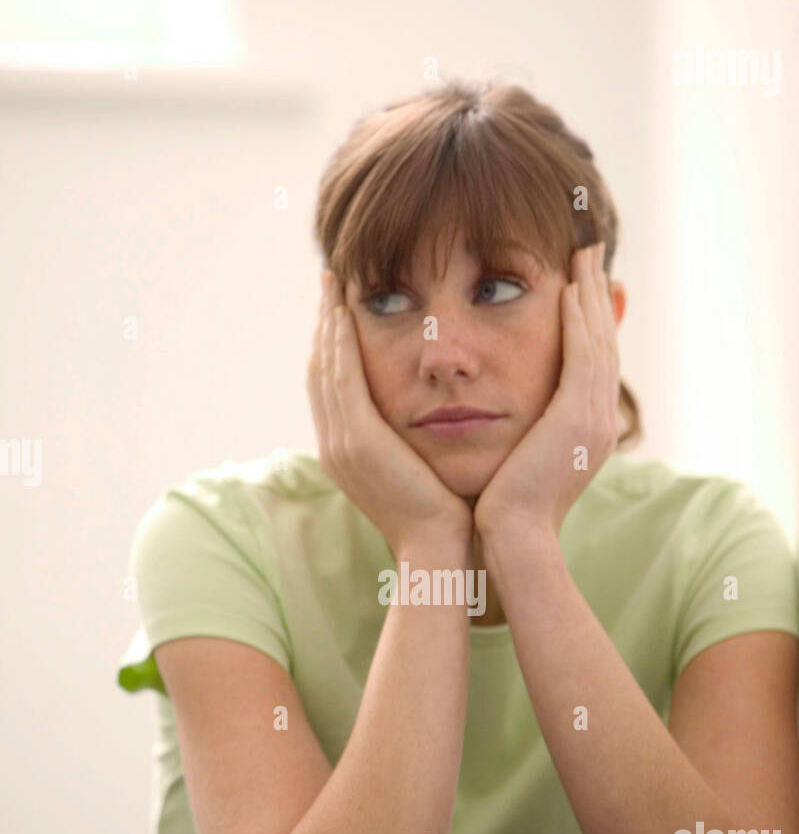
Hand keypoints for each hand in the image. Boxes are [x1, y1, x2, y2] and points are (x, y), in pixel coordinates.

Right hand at [307, 270, 473, 556]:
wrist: (439, 549)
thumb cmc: (443, 515)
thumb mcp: (418, 470)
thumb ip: (410, 440)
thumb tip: (429, 414)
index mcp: (346, 452)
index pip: (331, 387)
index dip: (332, 346)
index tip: (341, 311)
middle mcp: (334, 445)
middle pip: (319, 371)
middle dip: (324, 325)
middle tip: (330, 285)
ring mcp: (341, 442)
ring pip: (325, 368)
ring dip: (328, 323)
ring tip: (334, 285)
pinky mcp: (358, 439)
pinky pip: (342, 377)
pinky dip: (341, 342)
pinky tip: (346, 312)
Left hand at [473, 243, 619, 539]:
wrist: (514, 539)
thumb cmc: (505, 509)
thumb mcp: (520, 461)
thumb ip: (523, 432)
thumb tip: (507, 414)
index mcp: (589, 428)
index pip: (594, 359)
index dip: (589, 317)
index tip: (578, 280)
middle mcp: (600, 418)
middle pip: (605, 340)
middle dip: (597, 294)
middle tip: (589, 250)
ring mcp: (594, 417)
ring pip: (599, 340)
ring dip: (590, 293)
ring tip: (581, 253)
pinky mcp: (577, 417)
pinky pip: (583, 355)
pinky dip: (578, 319)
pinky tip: (565, 286)